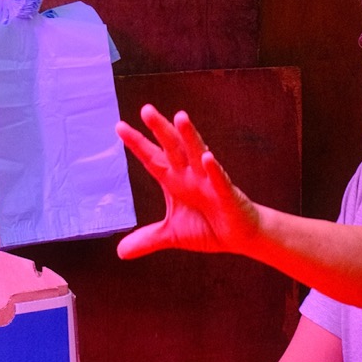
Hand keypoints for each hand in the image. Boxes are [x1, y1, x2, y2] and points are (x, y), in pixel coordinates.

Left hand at [115, 105, 258, 260]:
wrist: (242, 237)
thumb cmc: (209, 227)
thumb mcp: (172, 235)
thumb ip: (147, 239)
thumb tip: (120, 251)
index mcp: (175, 182)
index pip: (153, 159)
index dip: (138, 144)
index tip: (119, 127)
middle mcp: (190, 176)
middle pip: (173, 149)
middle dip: (161, 130)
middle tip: (146, 110)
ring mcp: (209, 182)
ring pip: (197, 154)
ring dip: (189, 137)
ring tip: (180, 117)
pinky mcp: (227, 195)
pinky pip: (220, 181)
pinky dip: (213, 170)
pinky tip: (207, 157)